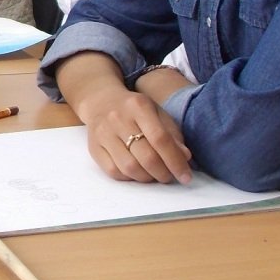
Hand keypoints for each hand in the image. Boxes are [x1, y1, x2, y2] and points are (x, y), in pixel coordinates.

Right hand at [75, 84, 192, 183]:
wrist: (101, 101)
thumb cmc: (135, 110)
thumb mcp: (157, 112)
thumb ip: (172, 134)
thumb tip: (185, 157)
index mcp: (138, 106)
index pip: (160, 139)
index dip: (176, 161)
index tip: (186, 176)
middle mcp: (118, 118)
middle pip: (146, 157)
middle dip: (163, 173)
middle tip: (170, 177)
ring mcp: (103, 133)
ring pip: (129, 168)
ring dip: (147, 178)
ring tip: (154, 174)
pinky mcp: (93, 147)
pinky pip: (114, 172)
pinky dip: (130, 177)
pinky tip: (137, 172)